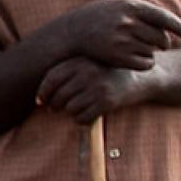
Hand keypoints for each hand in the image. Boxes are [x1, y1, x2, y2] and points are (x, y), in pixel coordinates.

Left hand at [37, 56, 151, 123]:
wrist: (141, 78)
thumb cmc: (107, 73)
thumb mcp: (88, 65)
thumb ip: (66, 73)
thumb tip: (39, 98)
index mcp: (80, 61)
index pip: (52, 78)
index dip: (43, 93)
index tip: (40, 102)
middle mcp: (87, 72)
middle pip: (59, 96)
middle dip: (56, 106)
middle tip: (58, 109)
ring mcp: (97, 87)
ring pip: (69, 109)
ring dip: (72, 112)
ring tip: (81, 107)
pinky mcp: (106, 101)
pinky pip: (82, 117)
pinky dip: (82, 120)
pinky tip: (89, 113)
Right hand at [53, 0, 180, 70]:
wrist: (69, 33)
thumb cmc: (93, 17)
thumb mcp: (114, 4)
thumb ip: (137, 9)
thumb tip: (163, 16)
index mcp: (130, 5)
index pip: (163, 17)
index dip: (178, 26)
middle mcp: (127, 21)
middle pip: (161, 37)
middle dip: (163, 43)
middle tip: (160, 45)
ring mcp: (122, 39)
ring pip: (153, 51)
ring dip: (152, 53)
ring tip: (142, 51)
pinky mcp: (117, 56)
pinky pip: (144, 63)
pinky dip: (145, 63)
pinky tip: (139, 61)